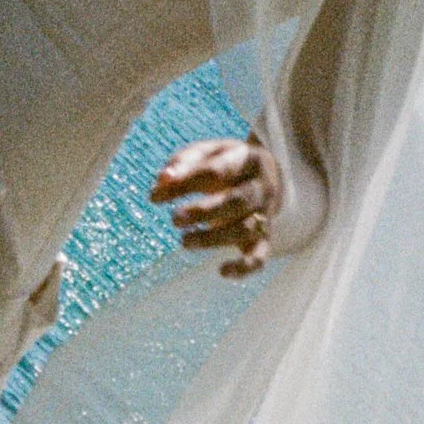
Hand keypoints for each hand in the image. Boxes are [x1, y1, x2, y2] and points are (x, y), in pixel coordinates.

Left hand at [149, 133, 284, 279]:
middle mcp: (261, 187)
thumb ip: (183, 163)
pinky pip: (261, 255)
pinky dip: (244, 267)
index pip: (217, 171)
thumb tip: (162, 180)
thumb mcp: (206, 153)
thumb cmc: (226, 164)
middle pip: (237, 201)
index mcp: (246, 159)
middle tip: (175, 219)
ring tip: (184, 241)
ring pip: (245, 229)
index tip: (156, 197)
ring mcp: (265, 213)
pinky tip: (222, 271)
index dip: (186, 183)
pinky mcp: (265, 237)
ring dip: (212, 239)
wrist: (267, 175)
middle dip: (204, 212)